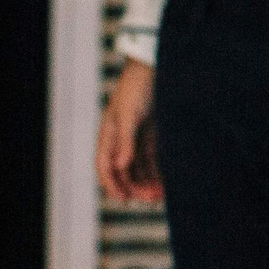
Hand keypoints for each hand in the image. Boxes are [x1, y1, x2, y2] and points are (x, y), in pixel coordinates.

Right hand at [97, 59, 162, 202]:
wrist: (154, 68)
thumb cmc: (137, 89)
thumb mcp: (129, 115)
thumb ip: (125, 141)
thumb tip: (119, 166)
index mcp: (107, 136)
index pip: (104, 167)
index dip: (111, 185)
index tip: (123, 200)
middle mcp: (119, 141)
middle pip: (123, 172)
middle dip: (134, 187)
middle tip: (150, 200)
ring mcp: (135, 139)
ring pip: (138, 169)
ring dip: (146, 182)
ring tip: (160, 196)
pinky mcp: (151, 136)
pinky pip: (151, 160)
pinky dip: (156, 172)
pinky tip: (164, 183)